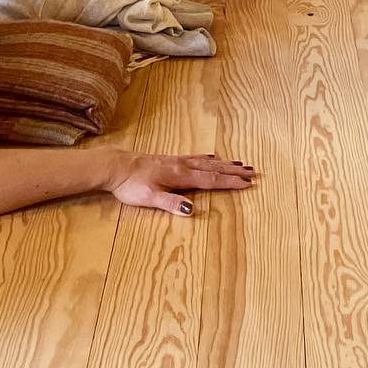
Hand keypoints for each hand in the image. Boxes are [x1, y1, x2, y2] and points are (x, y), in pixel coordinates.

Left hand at [104, 152, 254, 214]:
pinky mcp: (169, 160)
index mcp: (181, 176)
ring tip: (238, 163)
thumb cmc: (131, 184)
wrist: (116, 166)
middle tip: (251, 171)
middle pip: (213, 168)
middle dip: (232, 171)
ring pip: (205, 162)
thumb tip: (192, 210)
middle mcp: (182, 166)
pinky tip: (209, 157)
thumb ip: (171, 203)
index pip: (210, 180)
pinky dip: (207, 158)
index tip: (247, 183)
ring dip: (223, 163)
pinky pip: (194, 158)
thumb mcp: (150, 197)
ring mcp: (176, 161)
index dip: (229, 182)